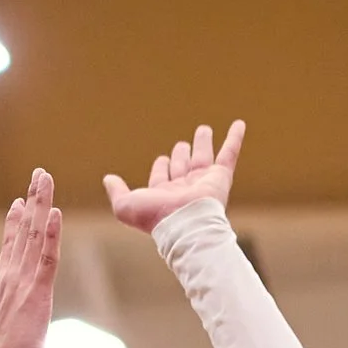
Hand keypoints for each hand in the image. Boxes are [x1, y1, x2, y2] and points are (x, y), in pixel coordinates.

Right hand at [0, 172, 60, 347]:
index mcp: (0, 291)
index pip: (11, 250)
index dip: (15, 226)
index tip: (18, 204)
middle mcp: (8, 280)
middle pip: (22, 233)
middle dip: (30, 203)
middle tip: (36, 176)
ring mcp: (20, 284)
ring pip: (32, 236)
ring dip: (39, 205)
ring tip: (44, 178)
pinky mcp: (35, 294)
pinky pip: (45, 256)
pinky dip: (49, 233)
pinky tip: (54, 212)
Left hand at [105, 120, 244, 234]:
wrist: (184, 223)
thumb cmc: (155, 217)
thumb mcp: (125, 205)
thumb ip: (116, 192)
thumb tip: (108, 179)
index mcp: (165, 195)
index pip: (162, 176)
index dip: (161, 167)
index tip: (162, 160)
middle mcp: (184, 188)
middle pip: (183, 166)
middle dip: (182, 154)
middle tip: (182, 146)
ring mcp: (203, 182)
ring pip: (203, 158)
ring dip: (202, 143)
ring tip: (203, 130)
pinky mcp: (220, 177)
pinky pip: (230, 153)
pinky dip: (235, 138)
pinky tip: (239, 124)